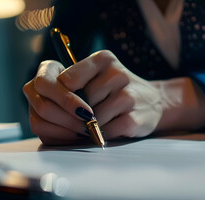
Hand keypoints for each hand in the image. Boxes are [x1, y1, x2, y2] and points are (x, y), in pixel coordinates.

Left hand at [23, 50, 204, 144]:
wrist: (152, 102)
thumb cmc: (115, 92)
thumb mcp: (97, 77)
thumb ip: (75, 84)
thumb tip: (51, 105)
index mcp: (103, 59)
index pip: (67, 79)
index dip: (59, 98)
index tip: (60, 107)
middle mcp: (118, 74)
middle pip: (80, 101)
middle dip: (76, 115)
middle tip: (78, 119)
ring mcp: (129, 96)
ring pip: (93, 118)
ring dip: (90, 126)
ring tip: (96, 123)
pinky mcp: (135, 118)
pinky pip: (107, 130)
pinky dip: (103, 134)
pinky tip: (109, 129)